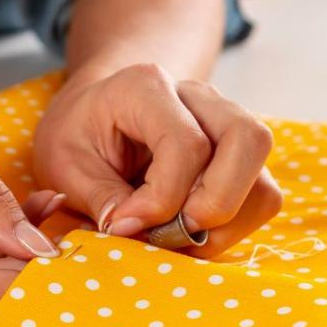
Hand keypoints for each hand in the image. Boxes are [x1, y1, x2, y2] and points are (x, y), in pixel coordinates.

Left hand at [33, 63, 282, 256]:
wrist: (92, 116)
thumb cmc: (77, 134)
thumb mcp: (64, 163)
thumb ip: (98, 196)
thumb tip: (131, 231)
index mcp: (147, 88)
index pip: (185, 144)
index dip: (162, 199)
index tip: (126, 223)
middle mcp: (199, 98)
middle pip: (248, 141)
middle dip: (216, 203)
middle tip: (171, 231)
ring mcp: (226, 126)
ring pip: (263, 178)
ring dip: (226, 223)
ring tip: (174, 238)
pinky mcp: (237, 159)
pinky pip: (259, 197)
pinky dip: (231, 227)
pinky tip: (187, 233)